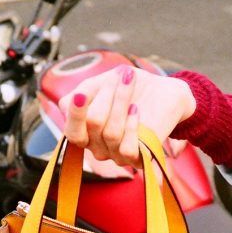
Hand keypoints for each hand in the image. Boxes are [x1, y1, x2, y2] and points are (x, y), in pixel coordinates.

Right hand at [59, 65, 195, 165]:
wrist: (161, 89)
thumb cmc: (127, 86)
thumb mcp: (99, 83)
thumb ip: (80, 93)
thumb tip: (70, 104)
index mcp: (85, 132)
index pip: (72, 133)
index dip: (75, 114)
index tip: (82, 94)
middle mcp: (97, 147)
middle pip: (93, 125)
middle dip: (106, 96)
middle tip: (120, 75)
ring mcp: (117, 155)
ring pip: (111, 133)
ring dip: (121, 101)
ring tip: (130, 81)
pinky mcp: (138, 158)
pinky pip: (127, 149)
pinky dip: (131, 126)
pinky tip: (136, 109)